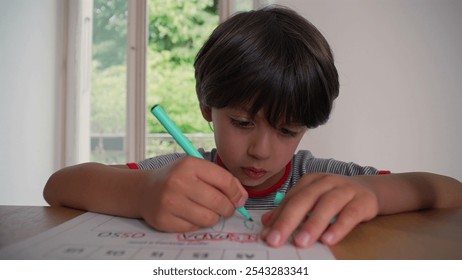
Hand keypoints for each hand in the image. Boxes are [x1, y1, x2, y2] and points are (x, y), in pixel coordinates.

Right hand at [138, 157, 247, 231]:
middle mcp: (178, 182)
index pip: (225, 181)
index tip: (239, 200)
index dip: (237, 193)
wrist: (145, 190)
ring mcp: (169, 202)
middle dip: (228, 208)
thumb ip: (221, 179)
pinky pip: (194, 228)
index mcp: (189, 165)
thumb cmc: (177, 178)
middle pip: (219, 203)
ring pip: (209, 219)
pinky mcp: (164, 220)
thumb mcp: (197, 169)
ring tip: (207, 210)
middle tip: (226, 208)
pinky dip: (197, 224)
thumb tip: (242, 198)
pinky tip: (190, 214)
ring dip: (213, 217)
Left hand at [260, 173, 378, 247]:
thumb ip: (290, 210)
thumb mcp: (312, 200)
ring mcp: (345, 189)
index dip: (277, 218)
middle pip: (304, 200)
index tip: (266, 236)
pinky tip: (328, 240)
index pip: (290, 199)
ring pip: (327, 205)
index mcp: (310, 181)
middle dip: (288, 221)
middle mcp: (326, 182)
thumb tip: (266, 224)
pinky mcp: (363, 201)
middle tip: (276, 240)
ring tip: (301, 242)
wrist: (369, 190)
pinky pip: (350, 214)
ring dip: (312, 224)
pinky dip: (339, 227)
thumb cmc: (335, 197)